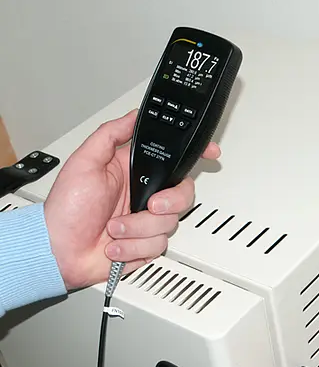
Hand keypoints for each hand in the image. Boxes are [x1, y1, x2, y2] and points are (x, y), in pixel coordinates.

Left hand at [44, 110, 220, 289]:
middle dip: (169, 201)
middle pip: (182, 192)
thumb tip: (132, 116)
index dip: (195, 154)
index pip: (172, 159)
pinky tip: (115, 244)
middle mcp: (144, 195)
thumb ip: (110, 135)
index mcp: (134, 173)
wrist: (60, 250)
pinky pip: (158, 245)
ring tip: (114, 228)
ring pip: (170, 221)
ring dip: (138, 228)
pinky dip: (133, 246)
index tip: (211, 152)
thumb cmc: (66, 208)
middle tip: (149, 205)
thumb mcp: (84, 162)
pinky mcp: (147, 244)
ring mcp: (146, 221)